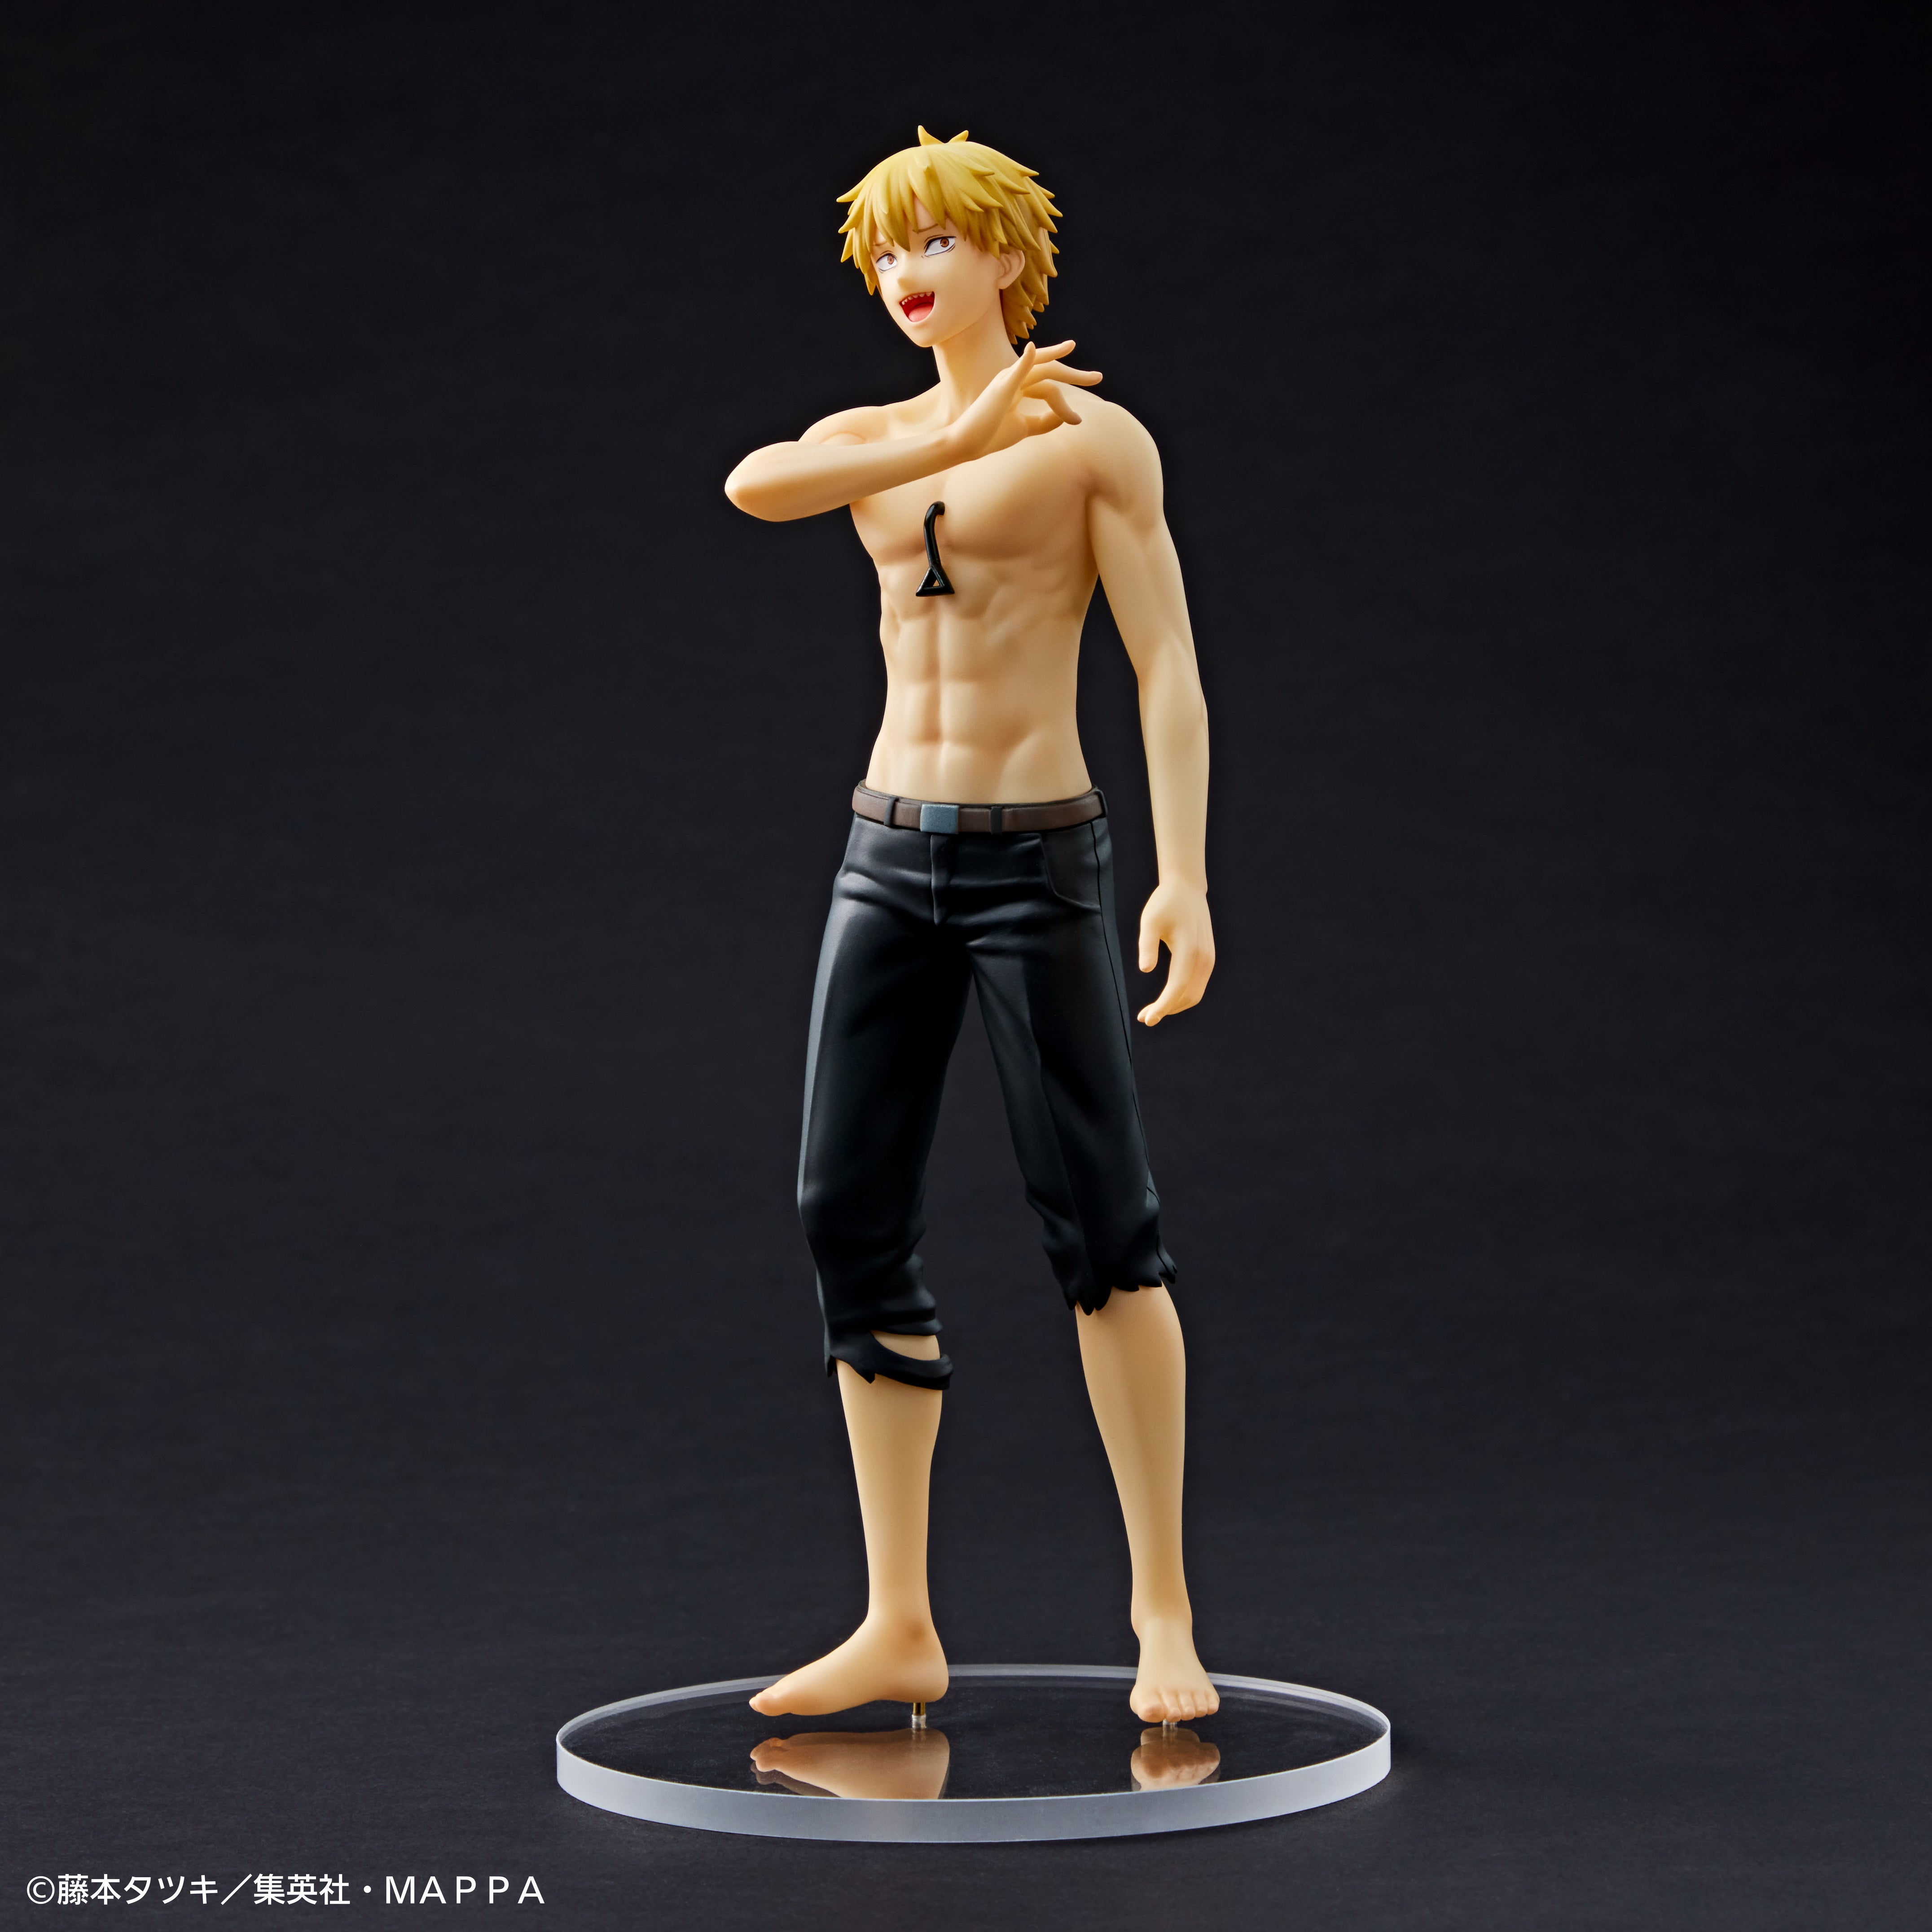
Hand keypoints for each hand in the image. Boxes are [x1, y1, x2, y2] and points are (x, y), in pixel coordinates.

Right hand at [943, 341, 1101, 463]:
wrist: (965, 445)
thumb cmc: (991, 435)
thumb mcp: (1025, 428)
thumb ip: (1046, 420)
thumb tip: (1067, 415)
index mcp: (1018, 387)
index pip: (1048, 383)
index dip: (1065, 401)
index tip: (1078, 420)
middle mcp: (1013, 378)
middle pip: (1049, 370)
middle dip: (1074, 373)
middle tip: (1098, 377)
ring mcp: (1006, 381)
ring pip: (1040, 367)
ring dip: (1062, 363)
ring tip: (1081, 365)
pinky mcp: (999, 389)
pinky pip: (1015, 371)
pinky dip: (1025, 359)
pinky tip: (1033, 349)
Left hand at [1136, 881, 1213, 1024]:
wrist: (1187, 889)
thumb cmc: (1164, 904)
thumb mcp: (1150, 921)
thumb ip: (1147, 945)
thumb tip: (1146, 970)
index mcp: (1190, 950)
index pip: (1177, 987)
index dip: (1163, 1006)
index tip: (1147, 1019)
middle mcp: (1204, 958)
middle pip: (1187, 996)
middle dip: (1166, 1010)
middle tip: (1144, 1018)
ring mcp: (1209, 959)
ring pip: (1195, 994)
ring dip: (1175, 1005)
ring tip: (1152, 1011)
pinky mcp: (1208, 958)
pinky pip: (1197, 985)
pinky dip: (1183, 996)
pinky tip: (1167, 998)